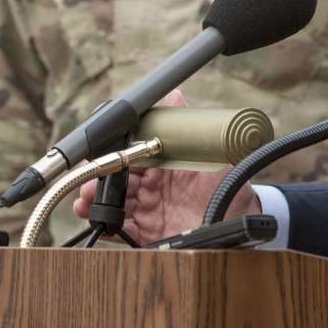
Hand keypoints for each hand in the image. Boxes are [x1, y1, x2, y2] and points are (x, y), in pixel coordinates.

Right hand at [70, 90, 259, 243]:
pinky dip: (104, 224)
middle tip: (87, 177)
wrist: (242, 222)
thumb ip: (190, 127)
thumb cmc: (228, 184)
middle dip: (97, 177)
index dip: (114, 151)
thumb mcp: (211, 152)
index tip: (98, 148)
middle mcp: (153, 186)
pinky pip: (122, 230)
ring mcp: (149, 210)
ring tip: (85, 198)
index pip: (132, 154)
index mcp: (164, 165)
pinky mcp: (149, 233)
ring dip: (94, 199)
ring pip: (114, 202)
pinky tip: (92, 217)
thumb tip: (175, 94)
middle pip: (117, 179)